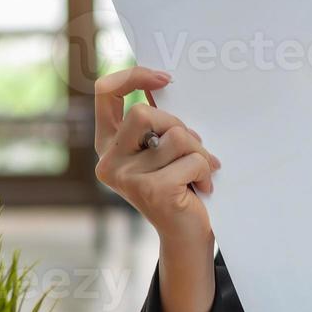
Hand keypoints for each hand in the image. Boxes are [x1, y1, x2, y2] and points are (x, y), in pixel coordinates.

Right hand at [94, 66, 220, 248]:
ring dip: (198, 151)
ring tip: (200, 171)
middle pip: (144, 113)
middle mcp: (108, 161)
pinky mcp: (151, 190)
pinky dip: (206, 170)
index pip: (105, 92)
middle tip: (192, 148)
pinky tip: (202, 187)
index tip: (165, 79)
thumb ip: (156, 123)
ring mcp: (126, 178)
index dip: (133, 76)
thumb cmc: (177, 187)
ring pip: (175, 136)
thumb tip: (165, 81)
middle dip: (177, 126)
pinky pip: (192, 160)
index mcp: (108, 145)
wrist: (185, 236)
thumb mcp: (161, 150)